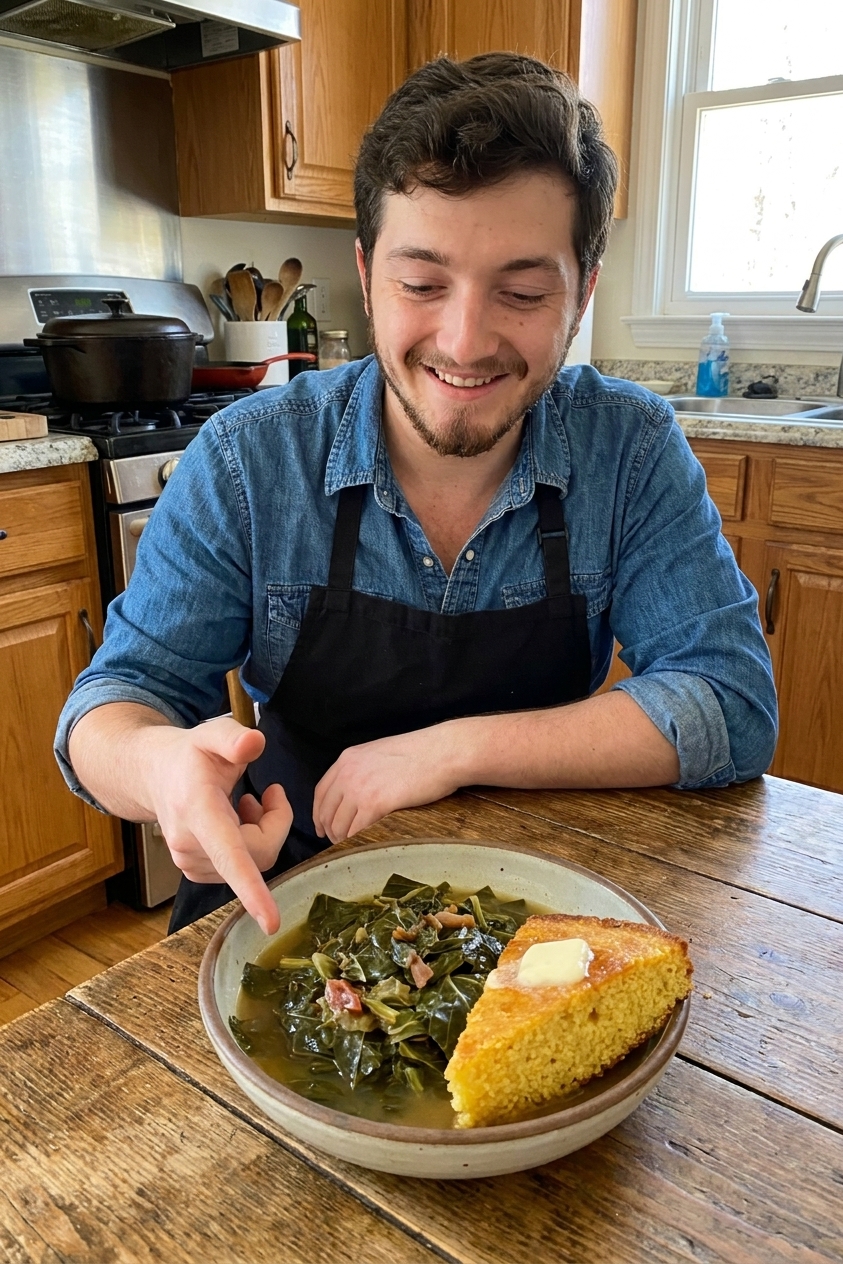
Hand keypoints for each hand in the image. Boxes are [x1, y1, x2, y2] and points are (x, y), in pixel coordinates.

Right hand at [146, 717, 291, 933]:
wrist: (155, 776)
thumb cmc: (190, 756)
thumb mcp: (211, 734)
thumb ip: (233, 737)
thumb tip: (254, 742)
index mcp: (199, 812)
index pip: (230, 856)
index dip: (252, 890)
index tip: (271, 922)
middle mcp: (190, 845)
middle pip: (259, 855)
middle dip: (276, 824)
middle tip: (270, 792)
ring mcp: (191, 862)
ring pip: (255, 862)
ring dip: (264, 831)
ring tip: (248, 801)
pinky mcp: (196, 871)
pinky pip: (244, 868)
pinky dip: (252, 844)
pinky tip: (238, 819)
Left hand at [312, 724, 462, 842]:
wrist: (442, 752)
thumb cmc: (420, 753)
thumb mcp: (380, 753)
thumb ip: (363, 769)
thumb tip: (357, 793)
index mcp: (347, 758)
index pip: (321, 792)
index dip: (319, 814)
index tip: (323, 827)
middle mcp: (348, 773)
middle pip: (327, 811)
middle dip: (330, 831)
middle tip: (338, 843)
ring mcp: (360, 789)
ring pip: (339, 825)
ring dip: (343, 840)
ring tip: (353, 847)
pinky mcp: (375, 804)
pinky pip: (356, 831)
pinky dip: (357, 842)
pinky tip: (364, 846)